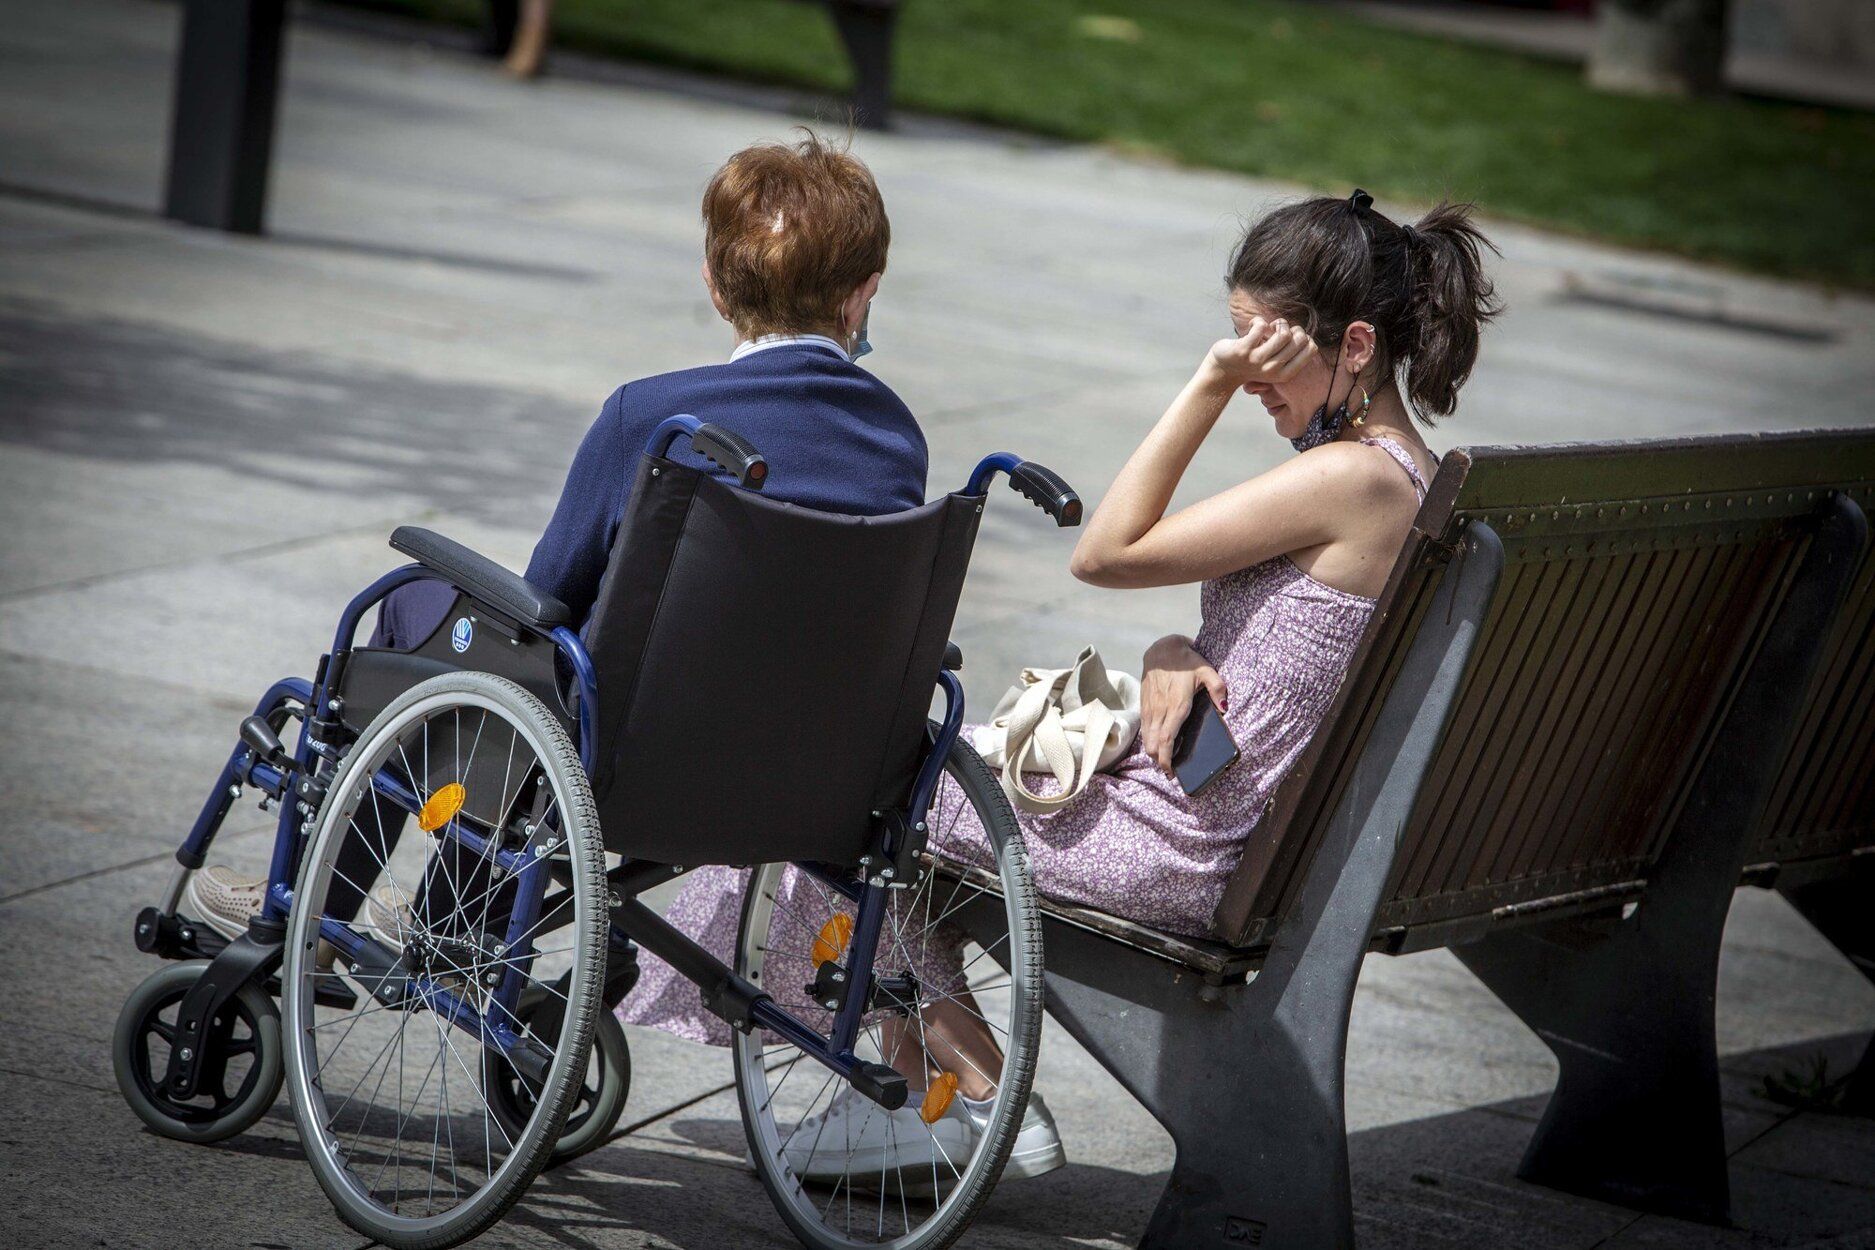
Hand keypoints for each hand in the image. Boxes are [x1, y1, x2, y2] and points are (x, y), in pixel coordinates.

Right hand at [1139, 635, 1227, 773]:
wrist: (1162, 650)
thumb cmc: (1186, 662)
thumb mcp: (1207, 671)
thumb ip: (1218, 688)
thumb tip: (1225, 708)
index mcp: (1177, 706)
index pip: (1167, 740)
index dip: (1167, 758)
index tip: (1171, 772)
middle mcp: (1160, 710)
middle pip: (1154, 744)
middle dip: (1159, 760)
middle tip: (1170, 770)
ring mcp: (1150, 708)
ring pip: (1146, 738)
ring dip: (1153, 751)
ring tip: (1164, 759)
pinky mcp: (1144, 705)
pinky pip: (1144, 728)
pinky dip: (1149, 739)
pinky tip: (1158, 742)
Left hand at [1208, 317, 1316, 388]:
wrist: (1223, 372)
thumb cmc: (1252, 364)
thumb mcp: (1276, 366)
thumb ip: (1290, 354)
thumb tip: (1304, 334)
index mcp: (1285, 374)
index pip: (1311, 349)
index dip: (1304, 336)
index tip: (1291, 336)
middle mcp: (1273, 369)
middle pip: (1299, 339)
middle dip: (1291, 327)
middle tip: (1278, 329)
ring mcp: (1258, 360)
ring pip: (1283, 334)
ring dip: (1277, 323)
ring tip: (1268, 326)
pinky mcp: (1243, 350)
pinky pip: (1261, 326)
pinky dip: (1258, 320)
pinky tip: (1252, 325)